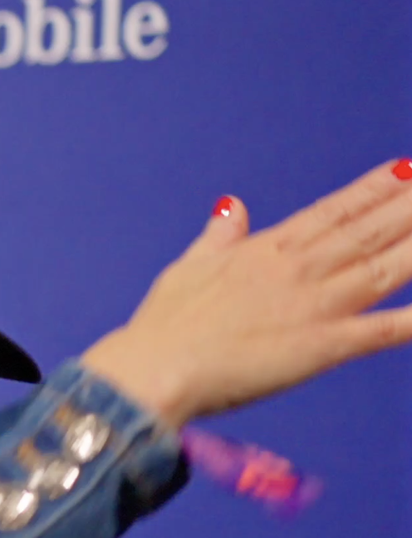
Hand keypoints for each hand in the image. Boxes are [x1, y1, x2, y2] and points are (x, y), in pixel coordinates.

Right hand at [83, 160, 411, 427]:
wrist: (152, 369)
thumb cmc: (161, 326)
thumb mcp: (188, 269)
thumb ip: (218, 238)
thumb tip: (230, 205)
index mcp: (266, 251)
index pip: (332, 211)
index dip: (373, 189)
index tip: (406, 168)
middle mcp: (298, 270)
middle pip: (368, 230)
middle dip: (410, 205)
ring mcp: (314, 306)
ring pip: (385, 267)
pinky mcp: (322, 347)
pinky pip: (381, 330)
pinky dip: (411, 319)